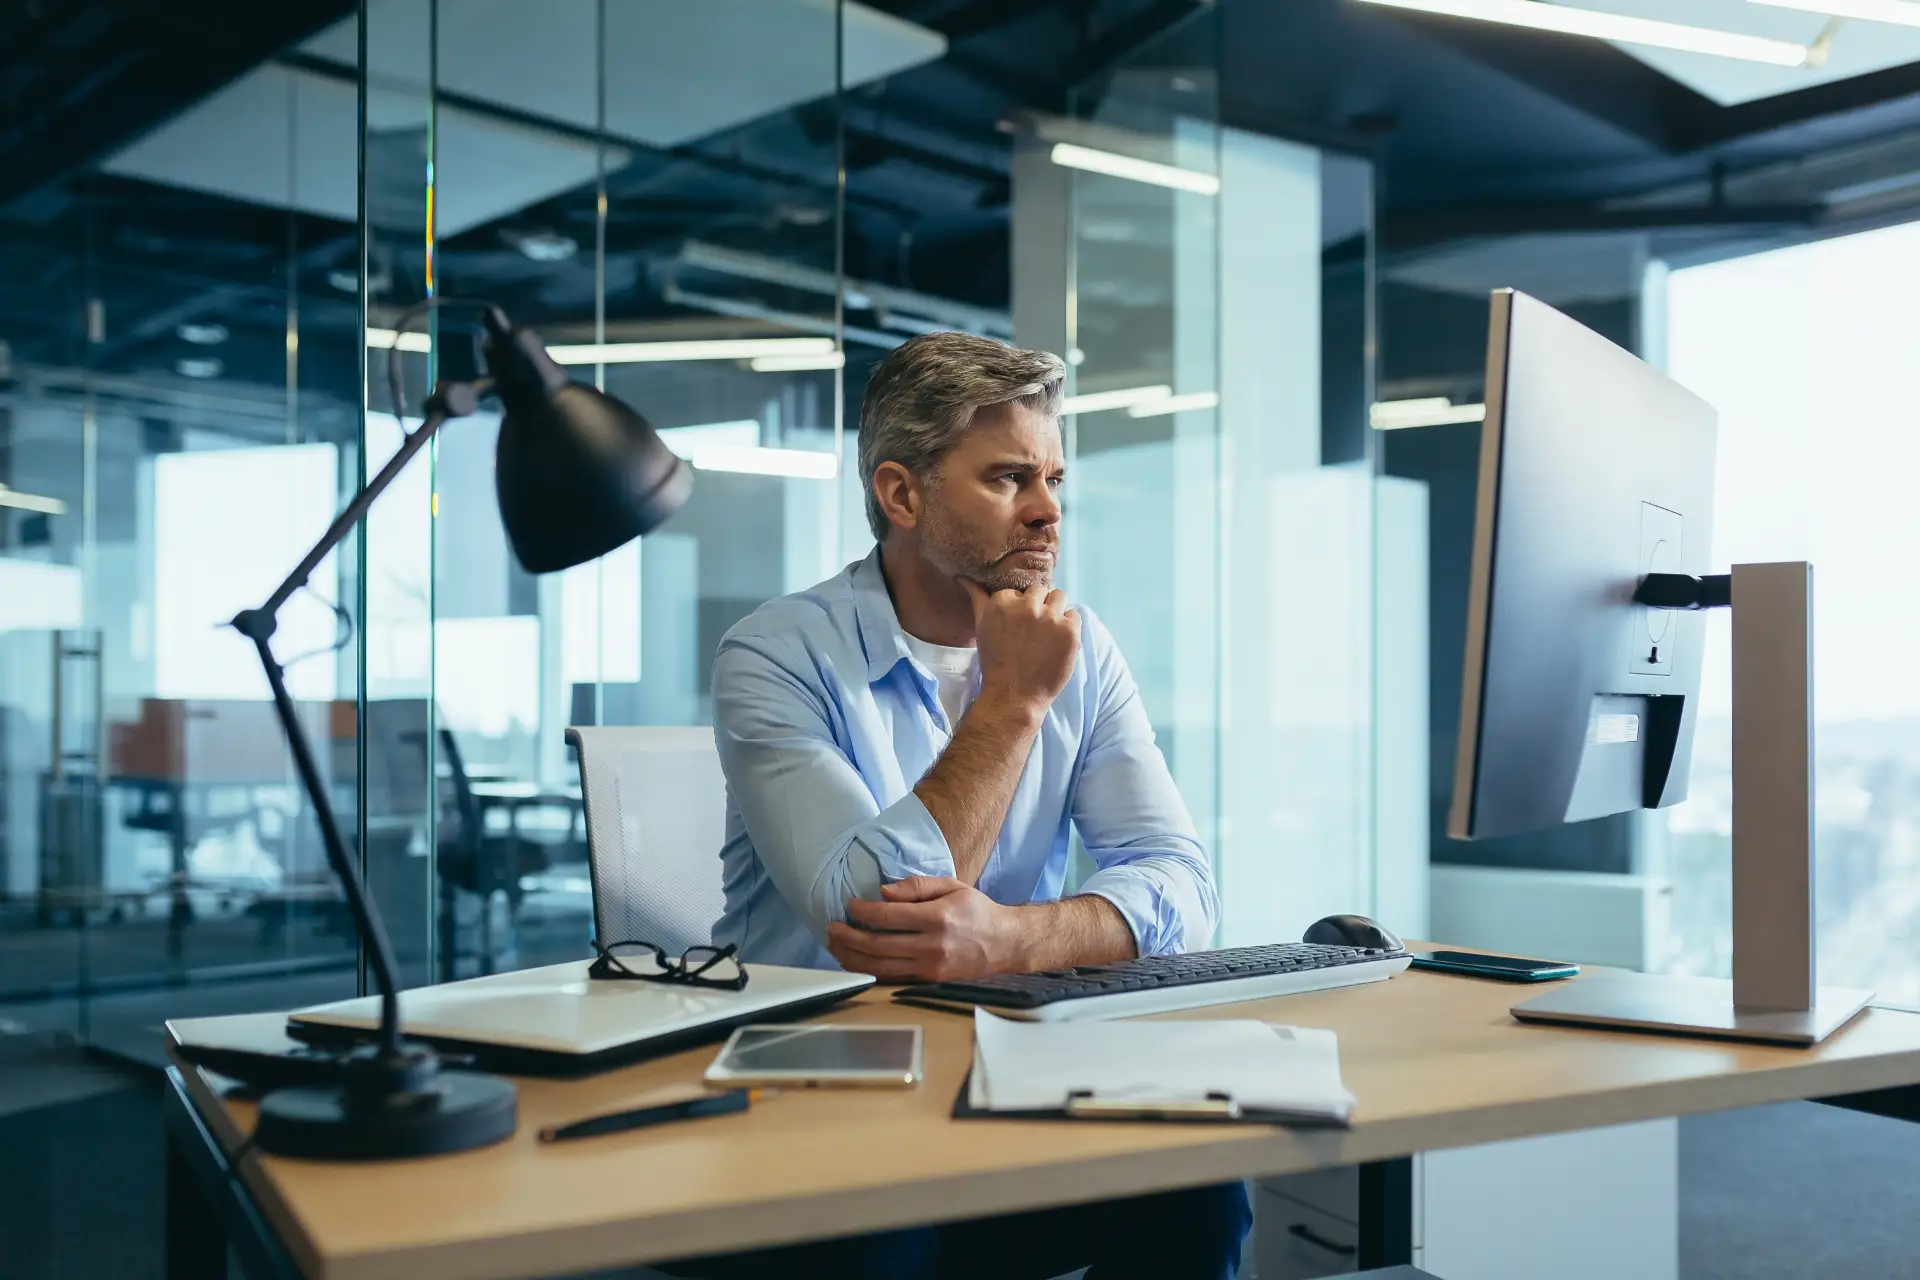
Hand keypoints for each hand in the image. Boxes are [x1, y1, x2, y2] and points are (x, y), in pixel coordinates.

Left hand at [826, 875, 1028, 981]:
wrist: (1004, 944)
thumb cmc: (977, 911)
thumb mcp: (952, 886)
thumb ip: (917, 886)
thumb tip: (883, 892)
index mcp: (937, 918)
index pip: (889, 916)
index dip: (863, 911)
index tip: (849, 905)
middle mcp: (932, 946)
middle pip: (878, 945)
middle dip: (848, 937)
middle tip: (831, 928)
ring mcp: (929, 968)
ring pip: (880, 967)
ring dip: (852, 957)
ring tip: (835, 946)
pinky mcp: (928, 981)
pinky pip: (891, 978)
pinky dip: (868, 971)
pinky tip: (853, 963)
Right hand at [960, 579, 1079, 714]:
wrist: (1014, 696)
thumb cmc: (996, 662)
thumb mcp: (981, 626)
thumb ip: (977, 597)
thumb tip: (964, 576)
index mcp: (1002, 601)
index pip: (1020, 590)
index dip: (1021, 608)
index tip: (1018, 626)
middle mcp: (1027, 605)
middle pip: (1041, 590)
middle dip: (1039, 606)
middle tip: (1033, 631)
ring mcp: (1050, 617)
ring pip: (1060, 597)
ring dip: (1056, 611)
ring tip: (1048, 634)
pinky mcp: (1070, 631)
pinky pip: (1074, 615)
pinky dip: (1069, 627)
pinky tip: (1058, 643)